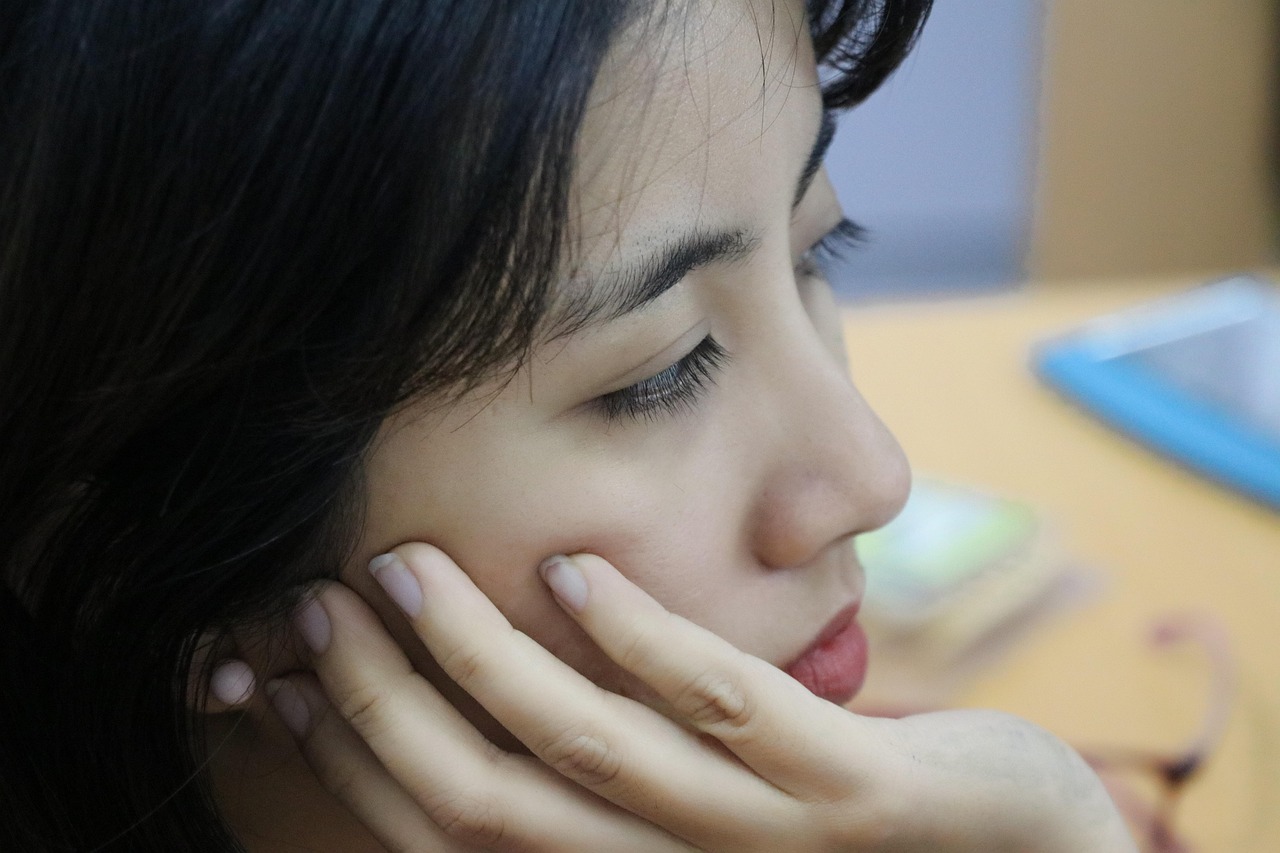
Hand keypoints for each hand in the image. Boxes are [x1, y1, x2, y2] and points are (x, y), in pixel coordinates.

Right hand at [264, 545, 1133, 851]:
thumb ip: (617, 753)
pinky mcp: (853, 794)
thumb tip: (506, 669)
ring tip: (405, 567)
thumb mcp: (707, 794)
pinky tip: (575, 568)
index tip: (294, 665)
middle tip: (321, 598)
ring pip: (587, 753)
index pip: (456, 829)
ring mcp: (762, 839)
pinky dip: (640, 641)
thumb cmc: (835, 809)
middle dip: (388, 701)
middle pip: (490, 801)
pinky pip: (726, 713)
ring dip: (481, 658)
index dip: (362, 754)